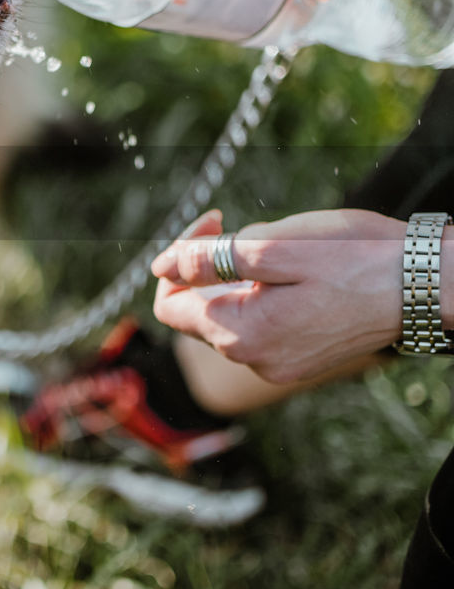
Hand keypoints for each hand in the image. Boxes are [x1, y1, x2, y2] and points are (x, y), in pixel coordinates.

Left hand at [150, 209, 406, 382]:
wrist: (427, 286)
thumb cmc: (357, 258)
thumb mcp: (276, 248)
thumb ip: (210, 260)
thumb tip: (161, 266)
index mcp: (241, 334)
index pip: (168, 306)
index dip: (176, 262)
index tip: (210, 225)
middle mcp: (254, 359)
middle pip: (196, 311)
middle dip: (205, 265)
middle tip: (233, 226)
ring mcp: (278, 364)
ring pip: (229, 315)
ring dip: (236, 278)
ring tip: (276, 249)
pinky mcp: (299, 359)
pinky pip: (260, 325)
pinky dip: (261, 295)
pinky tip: (294, 271)